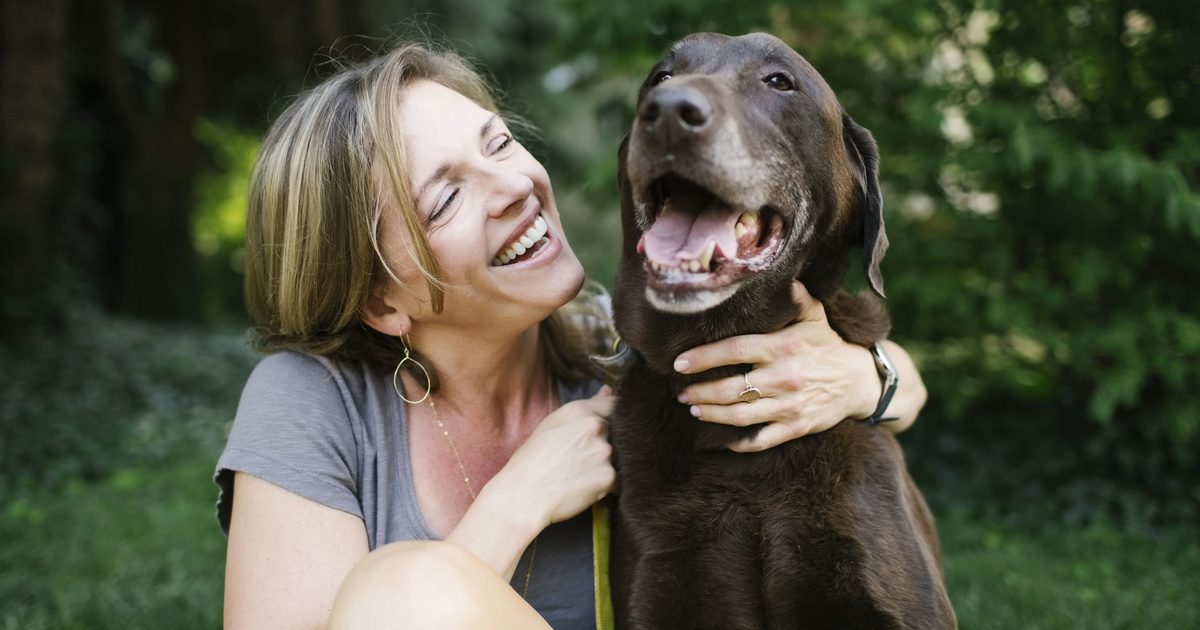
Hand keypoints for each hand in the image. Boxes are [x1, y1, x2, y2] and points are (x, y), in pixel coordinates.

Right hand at [490, 387, 615, 527]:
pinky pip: (618, 482)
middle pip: (618, 435)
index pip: (614, 406)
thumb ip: (586, 407)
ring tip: (580, 476)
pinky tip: (585, 489)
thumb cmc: (531, 462)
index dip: (613, 420)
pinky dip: (606, 488)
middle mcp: (596, 427)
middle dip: (605, 446)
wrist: (522, 497)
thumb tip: (608, 391)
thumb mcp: (551, 425)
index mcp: (580, 411)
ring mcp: (604, 452)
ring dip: (605, 467)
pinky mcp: (608, 477)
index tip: (605, 432)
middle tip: (581, 461)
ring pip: (617, 459)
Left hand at [673, 282, 880, 452]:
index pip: (734, 351)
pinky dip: (739, 443)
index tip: (679, 363)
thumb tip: (785, 278)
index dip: (703, 357)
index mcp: (783, 347)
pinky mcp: (795, 427)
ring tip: (694, 408)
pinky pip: (761, 440)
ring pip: (740, 415)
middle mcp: (784, 377)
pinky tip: (722, 438)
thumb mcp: (815, 317)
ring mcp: (789, 405)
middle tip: (680, 392)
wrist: (860, 382)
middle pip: (731, 388)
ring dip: (712, 414)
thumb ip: (796, 299)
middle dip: (700, 391)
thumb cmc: (828, 346)